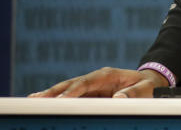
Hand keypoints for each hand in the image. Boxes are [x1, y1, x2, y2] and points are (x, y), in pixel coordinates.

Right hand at [27, 67, 167, 97]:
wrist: (148, 83)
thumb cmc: (148, 86)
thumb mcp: (147, 88)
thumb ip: (135, 93)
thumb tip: (119, 97)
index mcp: (108, 75)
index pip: (87, 83)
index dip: (73, 91)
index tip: (61, 101)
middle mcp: (95, 78)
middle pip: (71, 85)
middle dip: (54, 92)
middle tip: (35, 100)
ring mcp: (90, 86)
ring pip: (67, 90)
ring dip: (51, 96)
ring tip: (32, 102)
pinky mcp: (88, 93)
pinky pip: (71, 97)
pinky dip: (57, 100)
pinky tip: (43, 104)